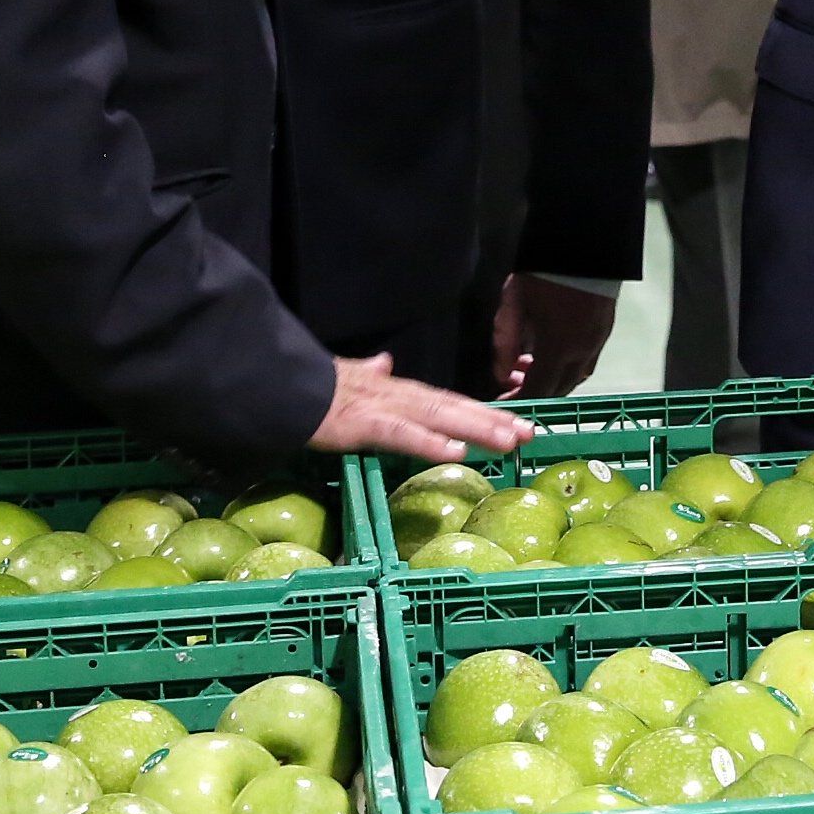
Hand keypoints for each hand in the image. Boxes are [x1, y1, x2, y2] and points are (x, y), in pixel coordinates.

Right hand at [307, 352, 532, 463]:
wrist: (283, 384)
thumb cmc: (316, 387)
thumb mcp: (352, 377)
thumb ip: (372, 371)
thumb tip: (384, 362)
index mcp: (400, 390)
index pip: (451, 401)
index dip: (484, 411)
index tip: (517, 423)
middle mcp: (401, 395)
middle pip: (455, 408)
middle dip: (494, 421)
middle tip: (530, 434)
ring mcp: (386, 408)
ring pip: (439, 417)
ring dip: (475, 429)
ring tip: (508, 441)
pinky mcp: (365, 424)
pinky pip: (403, 435)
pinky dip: (430, 442)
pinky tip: (455, 452)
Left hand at [491, 274, 617, 399]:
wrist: (583, 242)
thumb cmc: (542, 272)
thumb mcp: (513, 303)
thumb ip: (505, 342)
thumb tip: (502, 373)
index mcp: (559, 347)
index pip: (539, 390)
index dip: (519, 400)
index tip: (502, 399)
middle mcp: (583, 351)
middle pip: (560, 388)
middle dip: (536, 391)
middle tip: (513, 382)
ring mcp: (598, 341)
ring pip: (576, 377)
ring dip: (554, 379)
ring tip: (531, 364)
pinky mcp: (606, 330)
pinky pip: (587, 361)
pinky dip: (568, 366)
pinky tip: (554, 352)